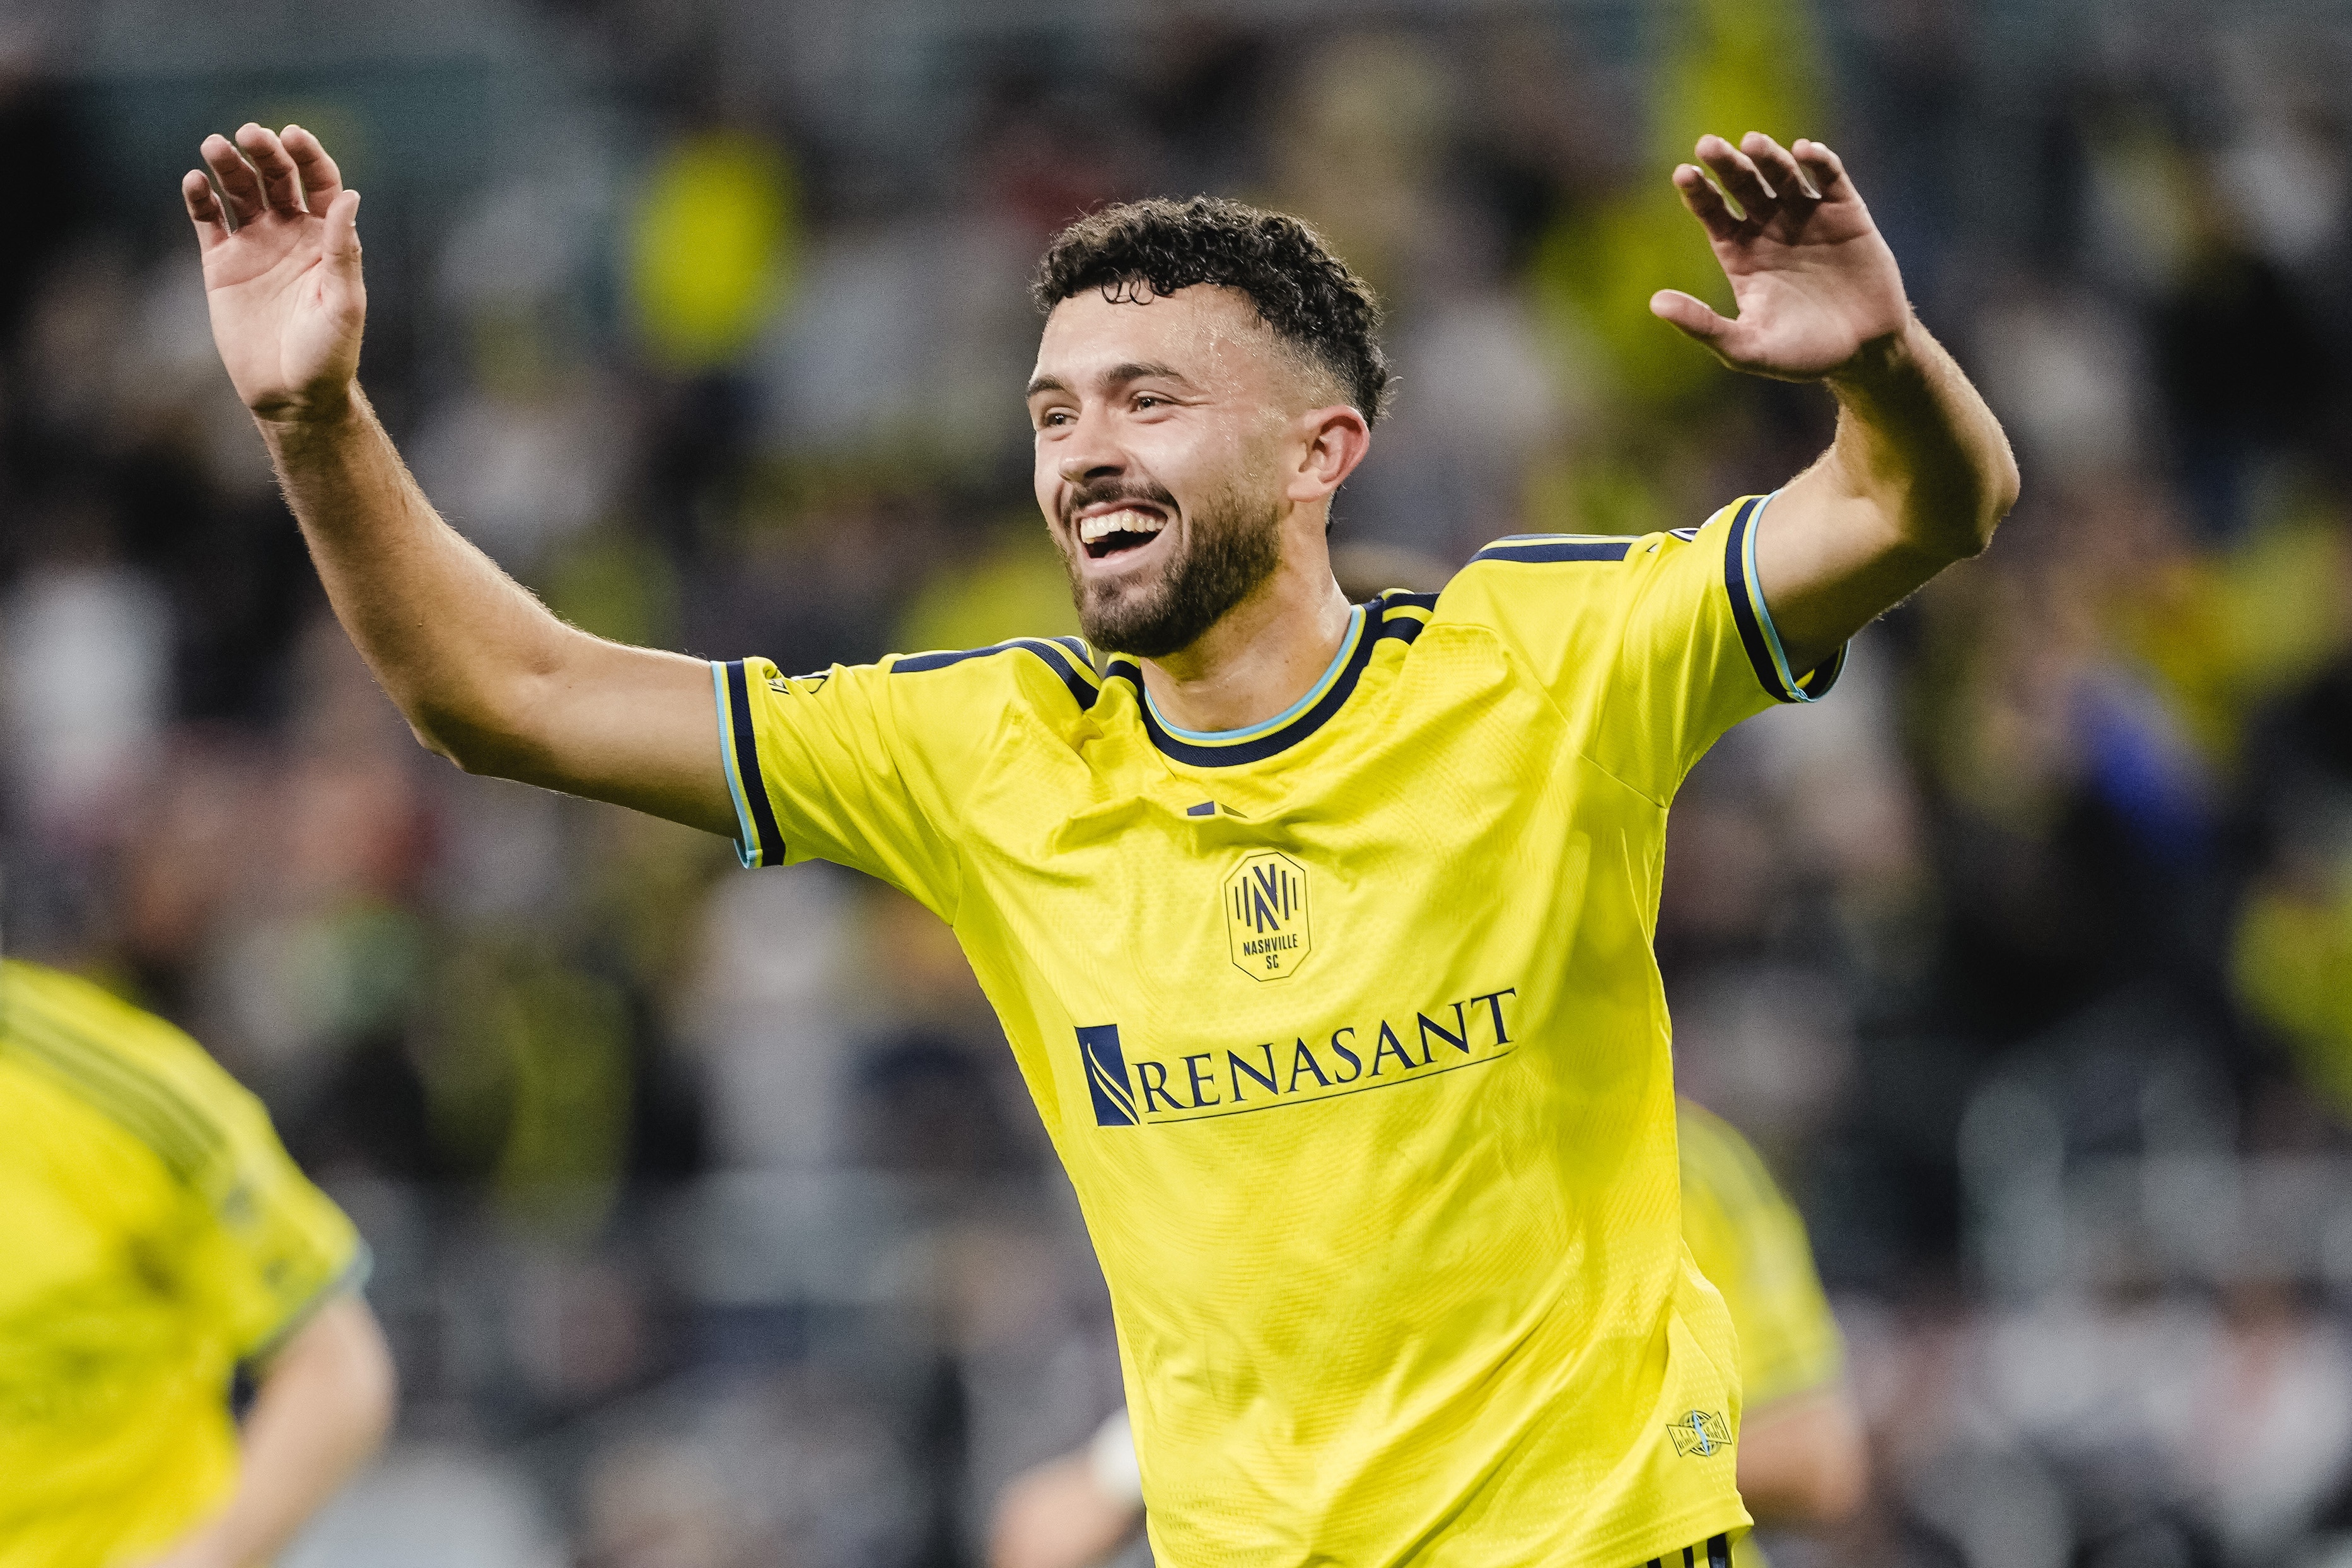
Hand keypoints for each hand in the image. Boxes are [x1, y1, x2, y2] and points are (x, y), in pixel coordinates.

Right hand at [183, 124, 364, 422]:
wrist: (292, 395)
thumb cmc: (329, 354)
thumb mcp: (344, 302)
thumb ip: (344, 250)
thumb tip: (350, 196)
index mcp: (327, 238)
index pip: (320, 183)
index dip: (307, 156)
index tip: (293, 135)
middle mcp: (290, 234)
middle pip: (276, 178)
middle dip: (264, 153)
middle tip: (249, 134)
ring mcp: (255, 246)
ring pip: (239, 192)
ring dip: (227, 166)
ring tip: (215, 146)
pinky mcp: (221, 265)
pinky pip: (208, 222)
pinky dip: (199, 199)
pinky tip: (194, 181)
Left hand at [1650, 133, 1910, 383]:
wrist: (1865, 354)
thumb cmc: (1802, 355)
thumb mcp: (1747, 348)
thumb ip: (1703, 326)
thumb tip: (1655, 303)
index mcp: (1740, 254)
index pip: (1713, 213)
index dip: (1699, 193)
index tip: (1683, 174)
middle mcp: (1769, 228)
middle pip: (1742, 186)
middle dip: (1726, 165)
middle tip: (1708, 145)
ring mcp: (1807, 216)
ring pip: (1782, 175)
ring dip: (1768, 157)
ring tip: (1753, 142)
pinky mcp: (1846, 212)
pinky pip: (1830, 178)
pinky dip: (1819, 162)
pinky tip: (1805, 151)